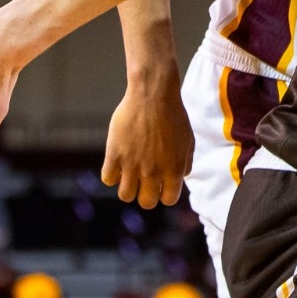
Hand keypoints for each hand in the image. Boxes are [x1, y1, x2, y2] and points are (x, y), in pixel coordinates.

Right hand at [102, 76, 191, 208]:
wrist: (153, 95)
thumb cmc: (173, 115)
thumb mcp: (188, 142)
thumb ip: (184, 164)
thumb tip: (179, 179)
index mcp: (174, 170)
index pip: (168, 199)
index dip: (164, 193)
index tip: (161, 184)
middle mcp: (153, 172)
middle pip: (146, 202)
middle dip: (146, 195)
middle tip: (144, 182)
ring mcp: (133, 164)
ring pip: (125, 196)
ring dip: (128, 188)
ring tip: (130, 175)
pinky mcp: (114, 154)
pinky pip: (108, 179)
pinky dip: (112, 175)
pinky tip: (118, 164)